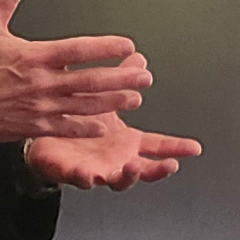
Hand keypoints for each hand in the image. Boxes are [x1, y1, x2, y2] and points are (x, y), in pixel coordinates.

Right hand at [0, 0, 152, 140]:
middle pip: (90, 81)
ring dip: (113, 102)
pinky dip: (88, 126)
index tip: (126, 46)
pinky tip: (105, 123)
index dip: (104, 48)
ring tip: (135, 98)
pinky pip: (67, 127)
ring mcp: (40, 107)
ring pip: (85, 105)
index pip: (77, 51)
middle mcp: (41, 83)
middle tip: (144, 75)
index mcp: (33, 56)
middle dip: (121, 78)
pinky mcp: (34, 127)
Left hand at [26, 56, 202, 189]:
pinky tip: (89, 173)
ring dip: (126, 176)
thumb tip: (139, 60)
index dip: (176, 147)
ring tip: (130, 167)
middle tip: (170, 164)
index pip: (157, 145)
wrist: (45, 137)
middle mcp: (117, 159)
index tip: (193, 147)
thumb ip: (123, 80)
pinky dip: (87, 177)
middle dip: (158, 169)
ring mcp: (99, 168)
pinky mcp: (75, 172)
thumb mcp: (103, 98)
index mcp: (126, 141)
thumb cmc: (78, 121)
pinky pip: (82, 177)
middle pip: (145, 169)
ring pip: (118, 179)